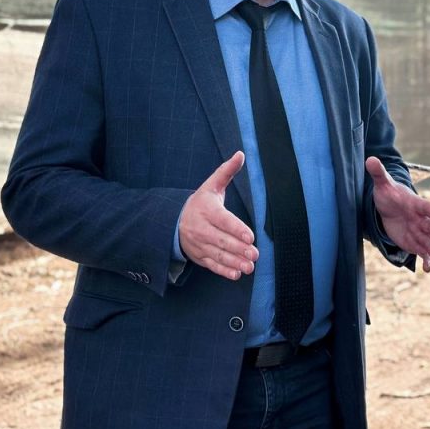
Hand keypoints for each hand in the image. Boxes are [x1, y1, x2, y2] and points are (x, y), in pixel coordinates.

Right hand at [179, 151, 258, 280]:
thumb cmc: (200, 202)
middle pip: (221, 240)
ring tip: (249, 266)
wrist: (174, 221)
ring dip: (234, 261)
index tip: (250, 236)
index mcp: (206, 210)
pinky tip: (236, 274)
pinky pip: (211, 264)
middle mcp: (201, 228)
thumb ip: (227, 171)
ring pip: (218, 254)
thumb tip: (240, 154)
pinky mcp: (199, 256)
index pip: (223, 220)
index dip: (236, 229)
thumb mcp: (211, 185)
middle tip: (255, 254)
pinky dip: (223, 270)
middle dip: (238, 248)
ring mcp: (199, 244)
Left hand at [366, 156, 429, 271]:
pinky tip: (427, 270)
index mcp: (416, 204)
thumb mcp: (383, 184)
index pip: (427, 207)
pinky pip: (423, 252)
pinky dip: (426, 261)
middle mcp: (421, 219)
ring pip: (428, 241)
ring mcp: (419, 232)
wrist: (389, 207)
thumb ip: (379, 173)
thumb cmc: (388, 193)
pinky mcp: (415, 242)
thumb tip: (369, 159)